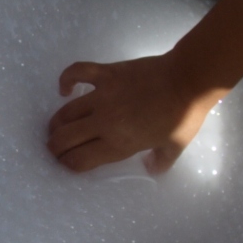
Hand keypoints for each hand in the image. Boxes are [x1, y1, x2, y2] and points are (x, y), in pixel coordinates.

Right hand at [48, 56, 222, 172]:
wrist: (188, 80)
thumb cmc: (183, 116)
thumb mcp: (175, 147)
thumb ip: (160, 161)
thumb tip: (151, 169)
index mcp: (119, 144)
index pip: (79, 160)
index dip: (68, 164)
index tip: (66, 164)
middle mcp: (104, 122)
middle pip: (64, 138)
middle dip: (54, 147)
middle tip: (55, 148)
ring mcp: (102, 96)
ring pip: (66, 112)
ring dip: (56, 123)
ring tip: (56, 127)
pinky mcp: (105, 74)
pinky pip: (77, 73)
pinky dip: (66, 80)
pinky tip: (64, 89)